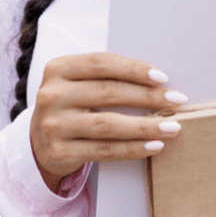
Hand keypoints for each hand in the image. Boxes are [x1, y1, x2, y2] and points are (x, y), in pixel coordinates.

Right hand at [30, 53, 186, 188]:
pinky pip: (104, 150)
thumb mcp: (78, 82)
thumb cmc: (71, 104)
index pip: (102, 63)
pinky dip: (133, 148)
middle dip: (148, 96)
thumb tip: (158, 79)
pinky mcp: (59, 152)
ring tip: (172, 127)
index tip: (162, 77)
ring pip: (109, 124)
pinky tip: (154, 145)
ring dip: (146, 126)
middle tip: (176, 100)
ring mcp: (53, 125)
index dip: (134, 69)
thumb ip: (106, 76)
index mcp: (58, 68)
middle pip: (108, 92)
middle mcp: (52, 95)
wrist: (39, 141)